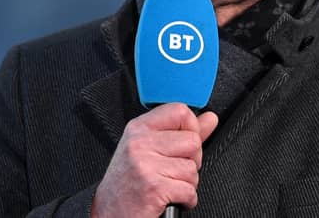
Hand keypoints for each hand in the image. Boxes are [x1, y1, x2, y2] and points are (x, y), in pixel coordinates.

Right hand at [91, 103, 217, 217]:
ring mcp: (145, 165)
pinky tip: (170, 198)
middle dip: (191, 160)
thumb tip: (210, 118)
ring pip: (192, 167)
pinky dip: (186, 199)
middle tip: (172, 170)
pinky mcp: (154, 188)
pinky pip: (189, 189)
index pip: (180, 111)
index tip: (185, 143)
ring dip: (187, 182)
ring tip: (168, 184)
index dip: (192, 128)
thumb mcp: (149, 149)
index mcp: (139, 128)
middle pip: (193, 141)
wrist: (108, 214)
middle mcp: (140, 143)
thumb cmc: (129, 182)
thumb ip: (183, 131)